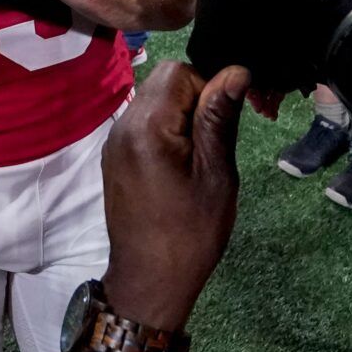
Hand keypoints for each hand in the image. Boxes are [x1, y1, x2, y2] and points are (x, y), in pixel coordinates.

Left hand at [100, 61, 250, 330]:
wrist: (149, 280)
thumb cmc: (190, 234)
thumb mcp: (217, 174)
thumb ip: (220, 118)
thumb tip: (237, 71)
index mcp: (146, 127)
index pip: (180, 71)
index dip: (210, 87)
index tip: (225, 122)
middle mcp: (123, 125)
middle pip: (164, 79)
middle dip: (196, 97)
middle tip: (215, 140)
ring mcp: (114, 141)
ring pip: (154, 99)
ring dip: (182, 113)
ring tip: (201, 155)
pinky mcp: (115, 156)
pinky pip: (144, 122)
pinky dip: (167, 129)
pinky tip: (181, 163)